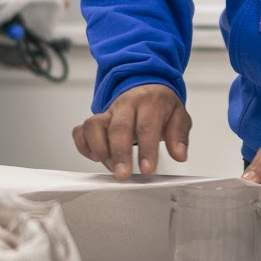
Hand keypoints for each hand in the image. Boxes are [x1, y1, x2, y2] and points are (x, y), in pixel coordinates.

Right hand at [73, 84, 189, 180]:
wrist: (147, 86)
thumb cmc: (161, 105)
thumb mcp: (179, 116)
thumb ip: (179, 136)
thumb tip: (180, 154)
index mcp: (149, 102)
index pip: (146, 126)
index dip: (146, 150)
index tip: (147, 169)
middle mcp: (125, 105)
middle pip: (118, 128)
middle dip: (119, 154)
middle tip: (123, 174)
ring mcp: (108, 112)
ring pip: (94, 126)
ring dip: (100, 150)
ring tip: (111, 167)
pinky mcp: (95, 119)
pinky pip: (80, 131)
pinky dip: (84, 146)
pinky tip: (96, 158)